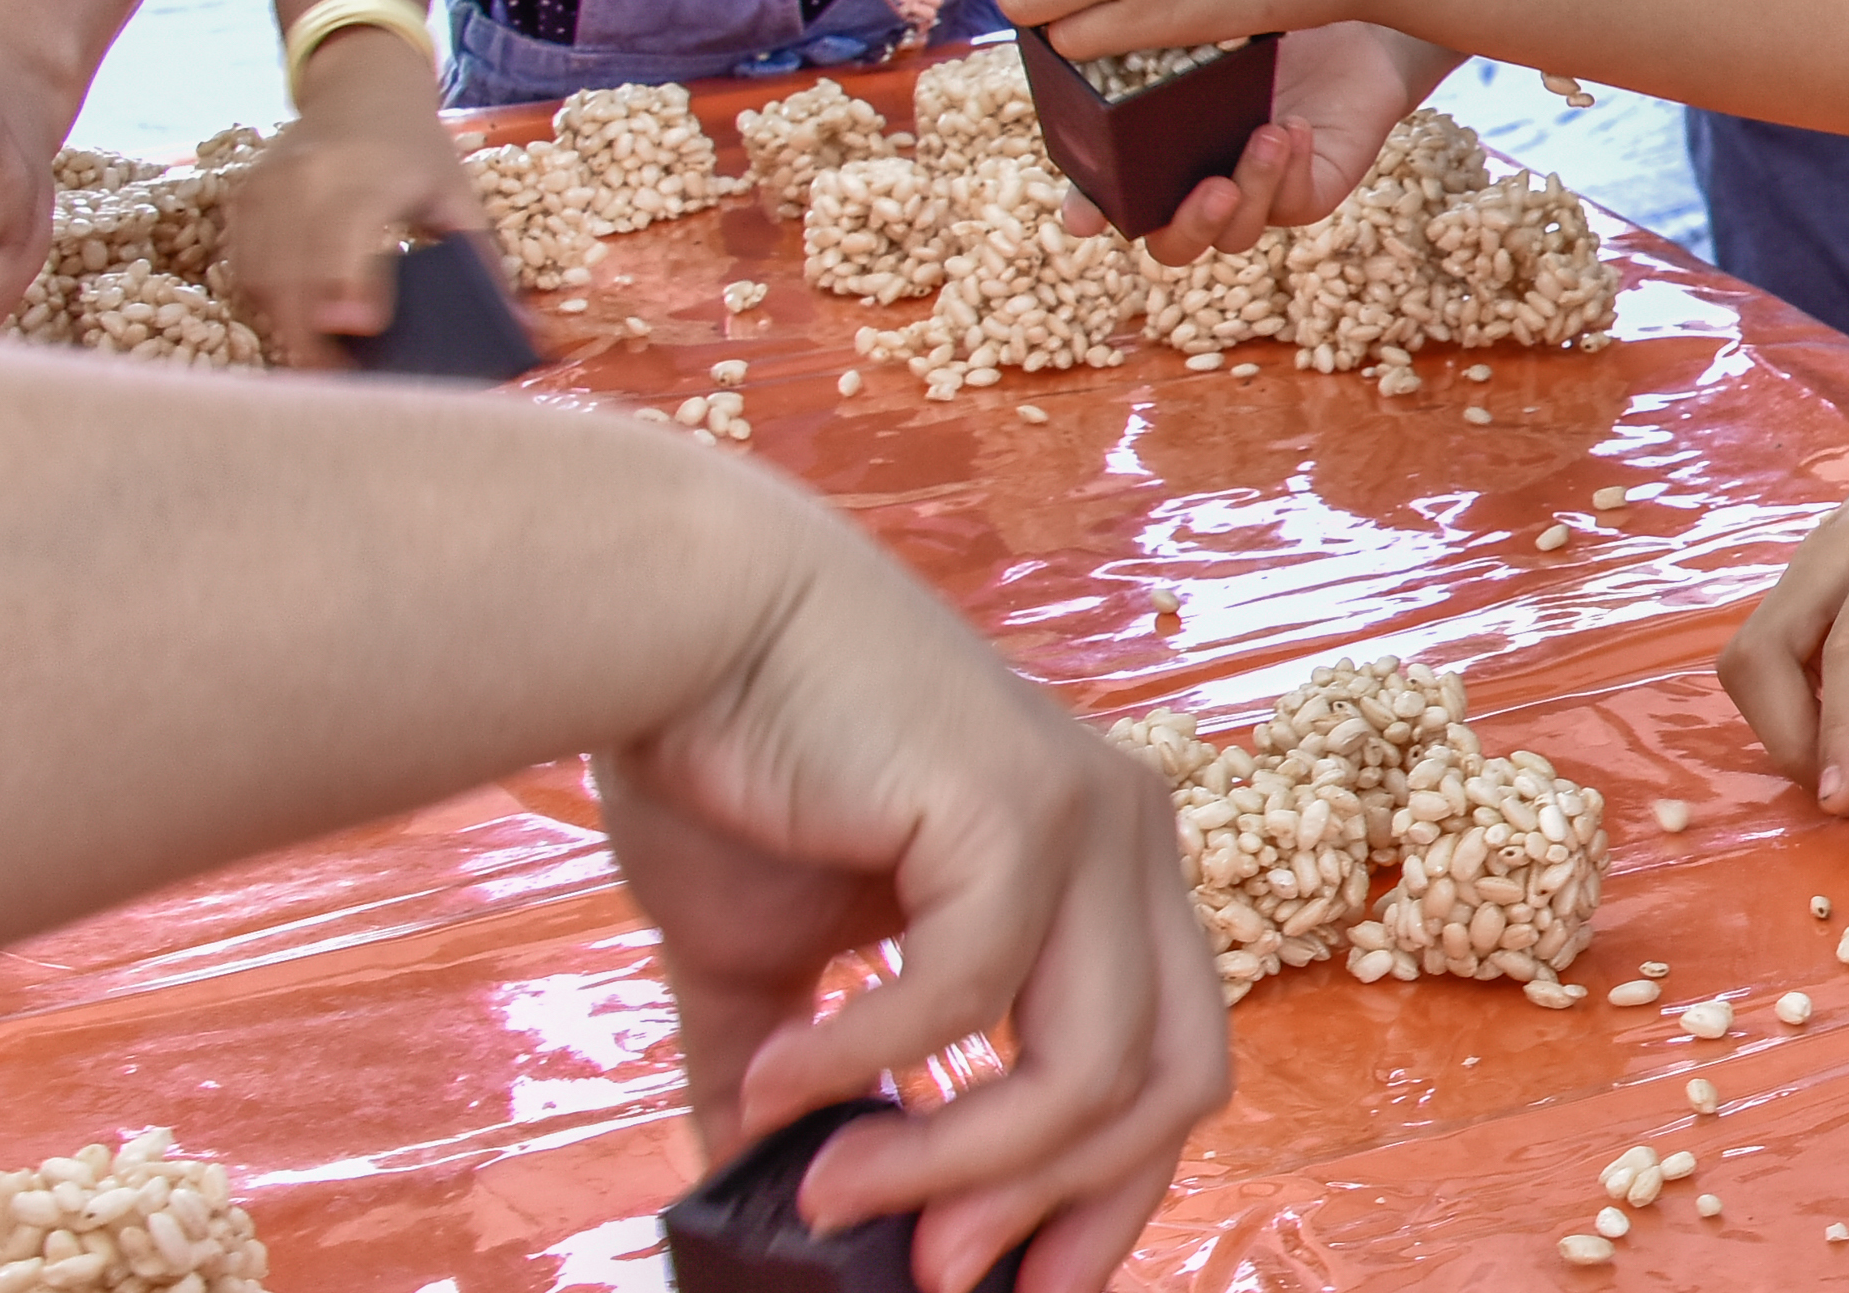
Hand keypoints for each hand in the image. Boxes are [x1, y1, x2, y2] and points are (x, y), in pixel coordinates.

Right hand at [226, 39, 491, 361]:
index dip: (350, 284)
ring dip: (284, 324)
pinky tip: (292, 322)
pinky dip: (264, 300)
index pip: (349, 234)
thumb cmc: (419, 152)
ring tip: (317, 362)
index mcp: (370, 175)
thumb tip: (528, 337)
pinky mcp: (244, 197)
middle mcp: (310, 177)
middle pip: (296, 268)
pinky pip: (241, 263)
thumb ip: (486, 265)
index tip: (359, 330)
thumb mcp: (460, 197)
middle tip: (339, 380)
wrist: (360, 90)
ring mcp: (268, 186)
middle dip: (312, 331)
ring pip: (261, 273)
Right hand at [602, 503, 1232, 1292]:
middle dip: (1057, 1209)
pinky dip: (868, 1065)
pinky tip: (776, 1081)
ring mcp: (1091, 817)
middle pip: (1171, 1086)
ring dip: (955, 1166)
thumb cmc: (731, 764)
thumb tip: (774, 1207)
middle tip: (933, 1278)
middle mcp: (1129, 840)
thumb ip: (809, 1080)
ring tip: (827, 1193)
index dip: (1107, 1200)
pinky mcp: (1017, 803)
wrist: (677, 623)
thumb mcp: (774, 963)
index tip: (1014, 1291)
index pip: (1170, 1070)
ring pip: (1091, 1068)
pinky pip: (968, 993)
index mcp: (1105, 873)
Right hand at [1090, 21, 1438, 262]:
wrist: (1344, 23)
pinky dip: (1291, 172)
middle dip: (1188, 228)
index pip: (1107, 201)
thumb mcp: (1201, 22)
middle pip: (1171, 246)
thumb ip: (1148, 33)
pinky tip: (1294, 129)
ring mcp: (1252, 199)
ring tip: (1267, 134)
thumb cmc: (1256, 18)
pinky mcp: (1306, 195)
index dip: (1088, 214)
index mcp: (1156, 157)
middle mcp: (1197, 188)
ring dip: (1252, 190)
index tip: (1083, 218)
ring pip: (1237, 236)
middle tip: (1213, 190)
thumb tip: (1086, 16)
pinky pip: (1293, 204)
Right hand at [1718, 384, 1848, 812]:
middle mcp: (1834, 552)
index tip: (1840, 798)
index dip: (1841, 727)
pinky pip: (1754, 649)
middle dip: (1786, 736)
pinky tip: (1820, 722)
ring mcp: (1802, 562)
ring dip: (1771, 721)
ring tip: (1827, 762)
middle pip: (1765, 653)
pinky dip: (1772, 698)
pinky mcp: (1791, 577)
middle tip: (1838, 790)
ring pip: (1745, 655)